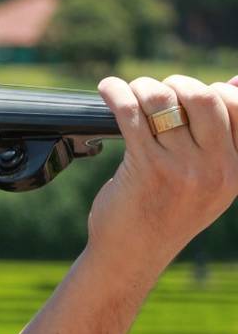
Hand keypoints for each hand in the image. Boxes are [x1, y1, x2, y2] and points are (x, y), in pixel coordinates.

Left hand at [92, 74, 237, 272]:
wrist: (132, 254)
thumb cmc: (165, 212)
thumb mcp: (209, 182)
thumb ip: (221, 139)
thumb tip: (234, 80)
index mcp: (235, 170)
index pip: (237, 106)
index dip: (212, 88)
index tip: (187, 95)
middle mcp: (215, 169)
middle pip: (203, 96)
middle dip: (175, 83)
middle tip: (156, 93)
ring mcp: (181, 168)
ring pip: (162, 100)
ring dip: (141, 87)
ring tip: (129, 94)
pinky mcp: (145, 167)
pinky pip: (129, 112)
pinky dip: (115, 92)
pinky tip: (107, 90)